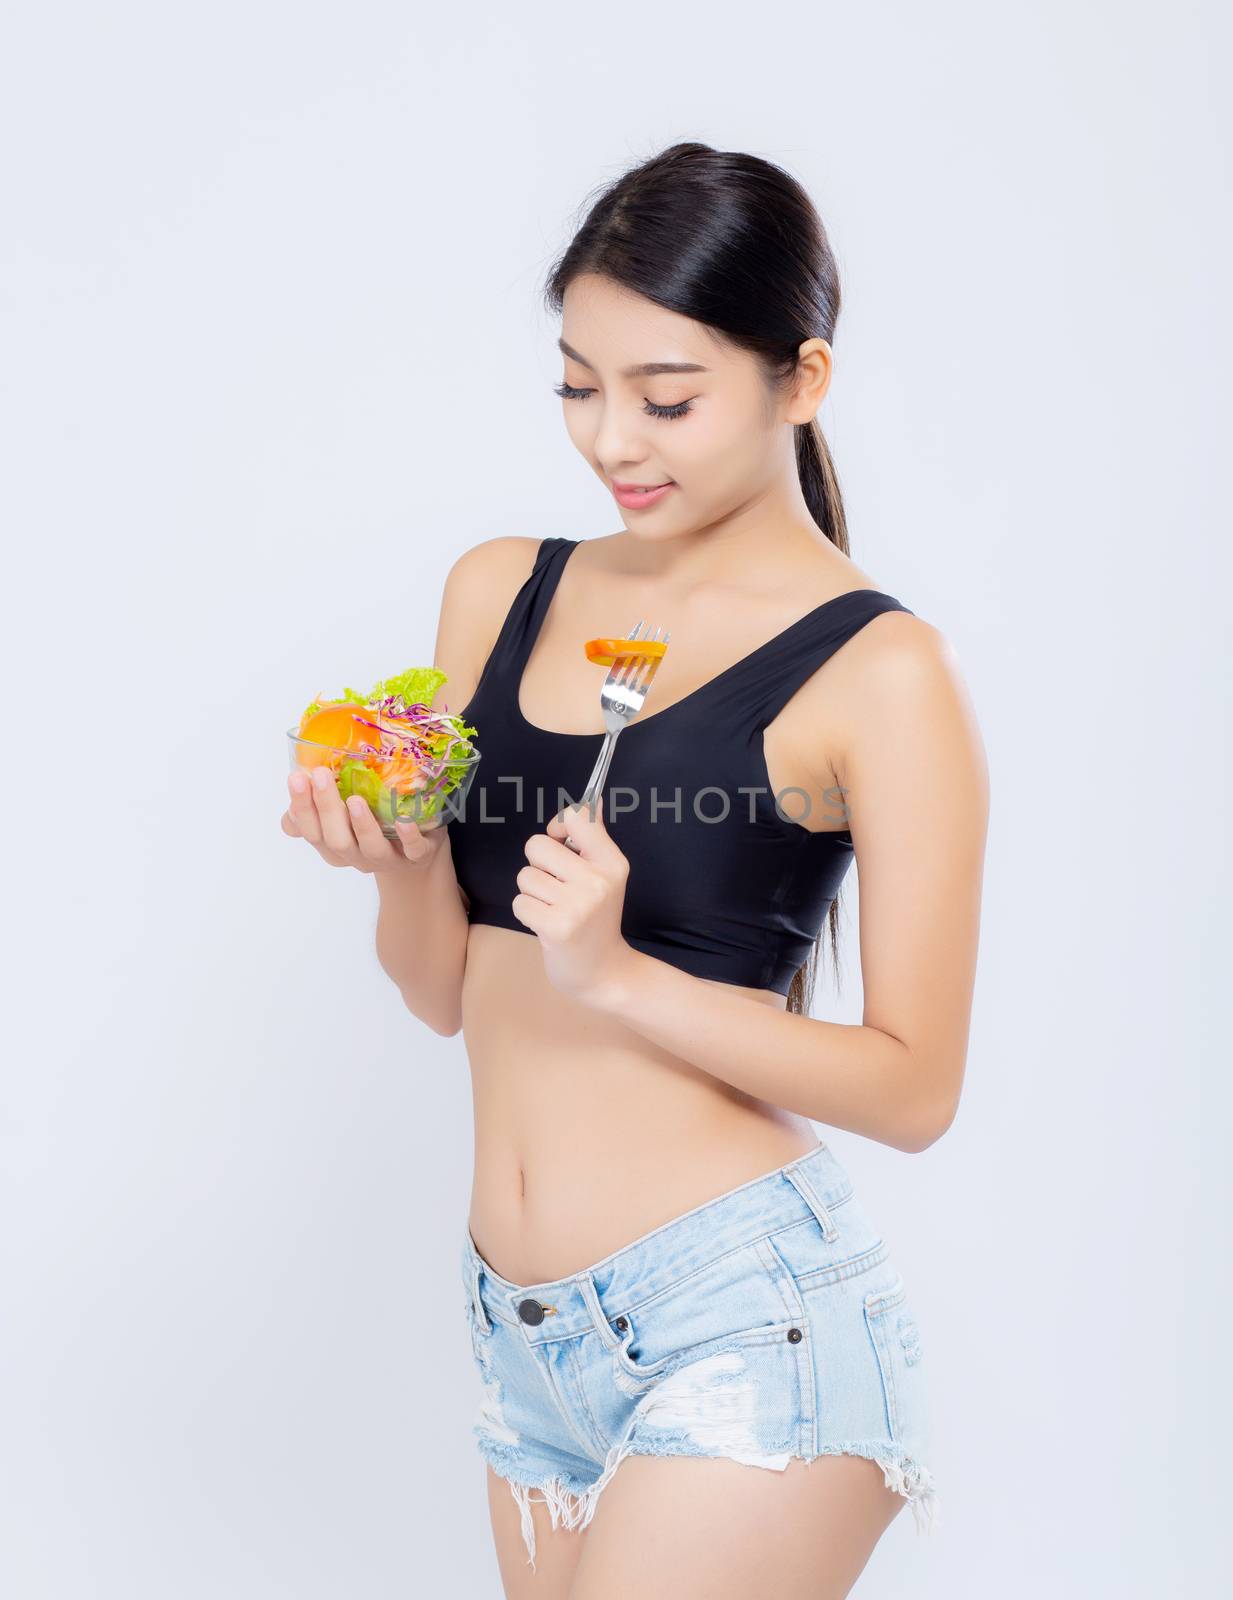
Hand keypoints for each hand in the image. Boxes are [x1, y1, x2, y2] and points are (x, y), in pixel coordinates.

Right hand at [281, 766, 445, 874]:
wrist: (416, 854)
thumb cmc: (374, 825)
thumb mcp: (344, 815)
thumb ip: (320, 801)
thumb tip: (298, 775)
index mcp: (333, 845)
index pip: (310, 831)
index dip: (301, 807)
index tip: (296, 777)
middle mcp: (356, 856)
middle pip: (335, 840)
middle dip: (325, 808)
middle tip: (320, 774)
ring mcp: (387, 858)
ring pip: (370, 847)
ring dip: (362, 825)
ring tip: (355, 799)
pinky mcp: (418, 856)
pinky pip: (413, 851)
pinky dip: (408, 837)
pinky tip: (403, 821)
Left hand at [511, 794, 634, 1004]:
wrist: (604, 971)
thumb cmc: (597, 919)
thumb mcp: (605, 876)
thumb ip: (594, 837)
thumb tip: (593, 799)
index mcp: (612, 862)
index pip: (577, 818)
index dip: (558, 827)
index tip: (563, 846)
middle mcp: (598, 880)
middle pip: (537, 845)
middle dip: (538, 866)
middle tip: (556, 888)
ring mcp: (578, 905)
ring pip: (525, 876)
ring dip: (532, 893)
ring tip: (553, 909)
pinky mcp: (556, 927)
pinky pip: (519, 902)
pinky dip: (528, 913)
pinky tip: (546, 924)